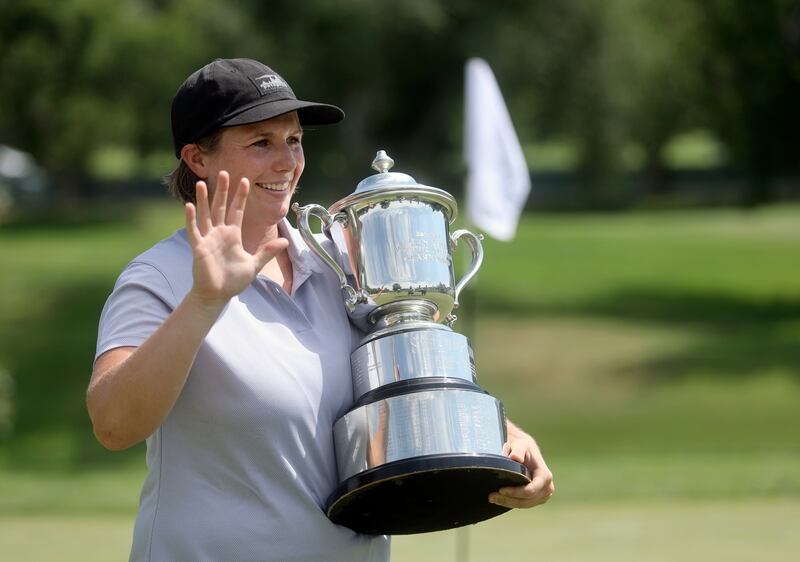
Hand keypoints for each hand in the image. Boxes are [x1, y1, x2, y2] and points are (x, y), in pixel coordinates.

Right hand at [185, 171, 288, 307]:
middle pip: (221, 207)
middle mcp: (220, 233)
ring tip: (201, 183)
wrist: (217, 295)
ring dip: (203, 200)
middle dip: (223, 190)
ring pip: (205, 215)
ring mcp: (208, 239)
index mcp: (233, 235)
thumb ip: (267, 252)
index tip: (244, 180)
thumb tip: (285, 241)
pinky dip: (191, 219)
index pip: (237, 211)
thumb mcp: (254, 264)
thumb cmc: (233, 280)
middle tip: (224, 172)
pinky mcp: (199, 248)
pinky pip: (193, 231)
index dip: (241, 196)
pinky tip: (189, 206)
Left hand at [489, 422, 553, 508]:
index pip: (531, 490)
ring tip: (492, 498)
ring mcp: (543, 494)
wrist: (525, 450)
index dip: (516, 492)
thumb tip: (516, 457)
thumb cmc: (522, 446)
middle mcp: (547, 487)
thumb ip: (518, 450)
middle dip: (509, 500)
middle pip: (527, 500)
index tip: (501, 489)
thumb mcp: (521, 444)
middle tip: (492, 496)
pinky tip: (499, 499)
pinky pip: (523, 504)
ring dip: (508, 503)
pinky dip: (511, 502)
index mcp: (545, 475)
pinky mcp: (536, 498)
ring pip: (524, 504)